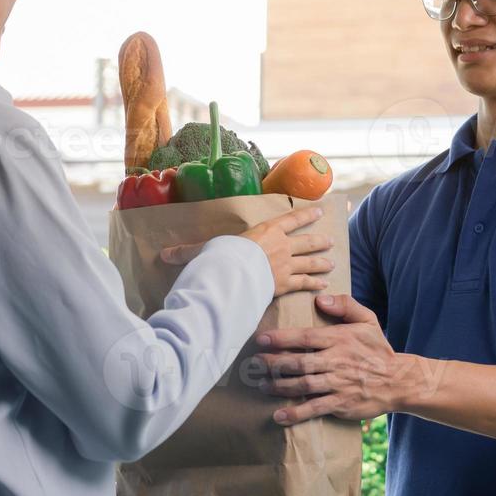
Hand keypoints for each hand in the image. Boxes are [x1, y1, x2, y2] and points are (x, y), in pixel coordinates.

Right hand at [161, 205, 334, 296]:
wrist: (235, 273)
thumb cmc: (223, 257)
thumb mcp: (206, 250)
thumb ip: (190, 252)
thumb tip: (163, 253)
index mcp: (266, 231)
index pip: (290, 219)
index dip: (305, 214)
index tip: (318, 210)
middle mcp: (281, 246)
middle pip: (305, 241)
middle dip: (319, 241)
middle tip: (331, 240)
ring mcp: (286, 265)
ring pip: (310, 262)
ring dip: (322, 262)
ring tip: (332, 262)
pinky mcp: (286, 284)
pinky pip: (305, 283)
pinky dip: (315, 284)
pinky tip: (323, 286)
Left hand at [254, 294, 414, 423]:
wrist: (399, 381)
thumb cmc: (377, 349)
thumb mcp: (368, 320)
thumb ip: (345, 305)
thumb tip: (320, 298)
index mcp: (339, 339)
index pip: (304, 337)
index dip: (281, 339)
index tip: (261, 339)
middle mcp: (336, 361)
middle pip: (298, 362)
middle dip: (273, 364)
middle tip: (254, 364)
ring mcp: (338, 384)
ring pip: (303, 385)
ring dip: (279, 386)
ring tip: (262, 385)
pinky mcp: (341, 403)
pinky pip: (315, 408)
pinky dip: (296, 413)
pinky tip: (279, 416)